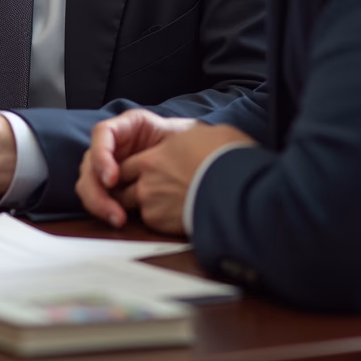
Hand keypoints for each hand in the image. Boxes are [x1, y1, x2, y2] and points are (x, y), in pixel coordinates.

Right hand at [76, 111, 196, 228]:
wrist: (192, 162)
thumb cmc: (187, 145)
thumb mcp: (180, 135)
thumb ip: (172, 139)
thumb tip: (164, 152)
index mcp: (126, 126)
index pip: (102, 133)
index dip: (101, 156)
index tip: (112, 179)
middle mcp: (111, 145)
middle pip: (89, 163)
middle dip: (97, 189)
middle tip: (114, 209)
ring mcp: (108, 165)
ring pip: (88, 183)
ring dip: (98, 203)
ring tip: (118, 219)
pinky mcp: (111, 186)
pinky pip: (98, 197)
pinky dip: (104, 210)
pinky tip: (119, 219)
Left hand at [117, 123, 255, 234]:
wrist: (237, 187)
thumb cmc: (223, 156)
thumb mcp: (200, 136)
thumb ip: (183, 142)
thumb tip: (194, 142)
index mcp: (152, 158)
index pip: (125, 166)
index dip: (131, 172)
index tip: (141, 175)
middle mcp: (146, 181)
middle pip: (123, 188)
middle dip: (129, 191)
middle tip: (149, 193)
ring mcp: (151, 203)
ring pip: (134, 207)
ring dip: (144, 208)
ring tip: (166, 207)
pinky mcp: (162, 225)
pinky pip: (151, 224)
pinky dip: (160, 222)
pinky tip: (176, 218)